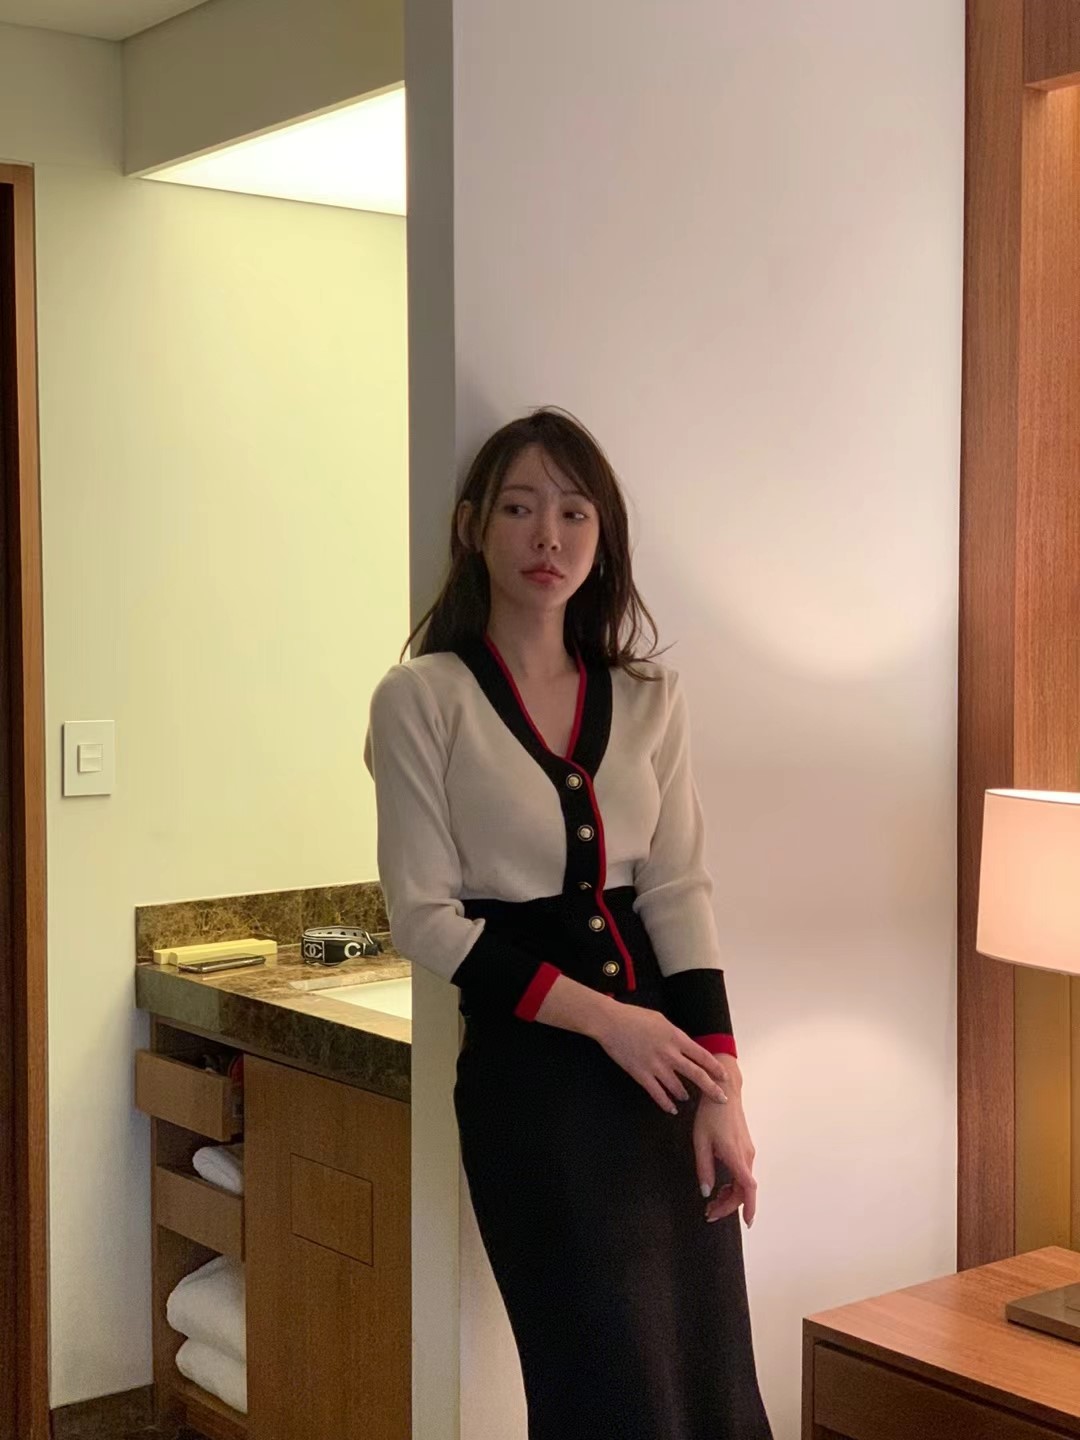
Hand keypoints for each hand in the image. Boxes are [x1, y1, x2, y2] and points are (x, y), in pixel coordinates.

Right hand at [592, 1004, 730, 1112]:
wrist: (611, 1022)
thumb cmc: (634, 1017)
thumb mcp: (661, 1021)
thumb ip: (675, 1036)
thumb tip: (685, 1047)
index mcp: (676, 1037)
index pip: (703, 1056)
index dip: (716, 1068)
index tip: (725, 1077)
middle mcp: (669, 1053)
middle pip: (696, 1074)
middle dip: (711, 1088)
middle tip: (721, 1098)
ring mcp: (655, 1066)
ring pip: (677, 1087)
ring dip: (685, 1095)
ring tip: (688, 1098)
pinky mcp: (641, 1075)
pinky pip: (657, 1094)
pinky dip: (666, 1103)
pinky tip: (671, 1109)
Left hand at [694, 1086, 757, 1226]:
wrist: (724, 1091)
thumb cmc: (710, 1114)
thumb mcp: (700, 1141)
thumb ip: (704, 1168)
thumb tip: (706, 1192)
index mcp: (735, 1155)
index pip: (747, 1187)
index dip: (749, 1207)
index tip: (747, 1222)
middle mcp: (746, 1156)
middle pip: (743, 1190)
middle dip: (728, 1206)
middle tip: (709, 1213)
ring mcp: (748, 1152)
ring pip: (743, 1183)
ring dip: (730, 1196)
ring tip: (712, 1203)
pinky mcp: (746, 1148)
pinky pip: (743, 1173)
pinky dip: (733, 1185)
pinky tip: (720, 1186)